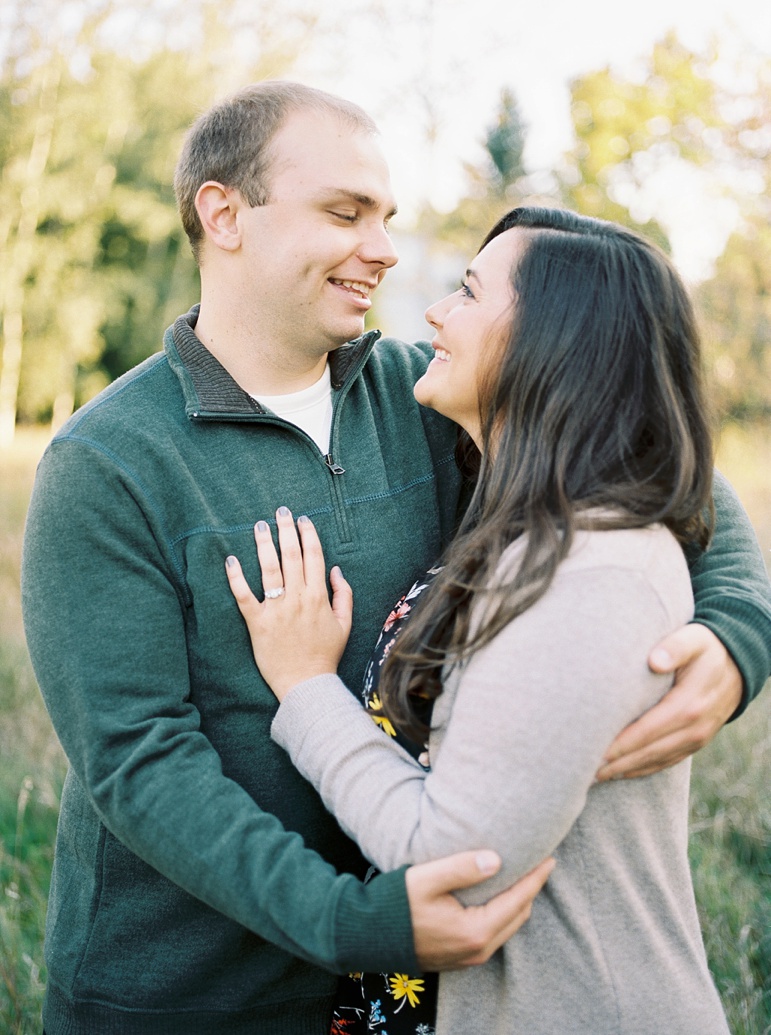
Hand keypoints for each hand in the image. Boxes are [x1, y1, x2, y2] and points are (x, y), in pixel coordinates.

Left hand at [225, 508, 352, 698]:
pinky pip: (244, 596)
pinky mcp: (257, 623)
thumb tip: (335, 570)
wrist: (306, 684)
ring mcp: (276, 610)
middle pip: (291, 556)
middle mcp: (297, 598)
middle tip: (280, 511)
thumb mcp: (345, 624)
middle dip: (286, 530)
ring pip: (269, 570)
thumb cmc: (325, 655)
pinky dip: (236, 578)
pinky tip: (231, 560)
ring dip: (264, 545)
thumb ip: (343, 594)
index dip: (308, 535)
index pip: (314, 557)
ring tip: (259, 525)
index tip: (303, 520)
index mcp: (318, 597)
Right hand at [407, 851, 554, 969]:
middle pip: (519, 915)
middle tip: (539, 863)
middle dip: (532, 889)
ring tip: (522, 877)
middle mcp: (478, 949)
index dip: (536, 878)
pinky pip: (495, 934)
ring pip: (508, 926)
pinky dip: (504, 914)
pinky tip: (499, 896)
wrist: (368, 937)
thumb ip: (463, 868)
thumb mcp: (428, 879)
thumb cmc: (397, 904)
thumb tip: (497, 860)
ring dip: (518, 902)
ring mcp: (470, 957)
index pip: (518, 900)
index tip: (550, 857)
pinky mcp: (461, 958)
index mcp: (476, 930)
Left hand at [596, 622, 742, 780]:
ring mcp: (698, 738)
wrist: (738, 664)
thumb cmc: (706, 647)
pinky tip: (621, 773)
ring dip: (626, 771)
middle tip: (584, 769)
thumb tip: (655, 661)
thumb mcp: (693, 639)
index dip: (621, 743)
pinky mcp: (696, 743)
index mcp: (690, 704)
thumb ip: (675, 647)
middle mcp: (695, 728)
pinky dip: (643, 770)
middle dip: (617, 763)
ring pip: (657, 761)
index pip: (648, 730)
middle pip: (650, 752)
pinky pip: (668, 761)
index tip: (595, 750)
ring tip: (594, 776)